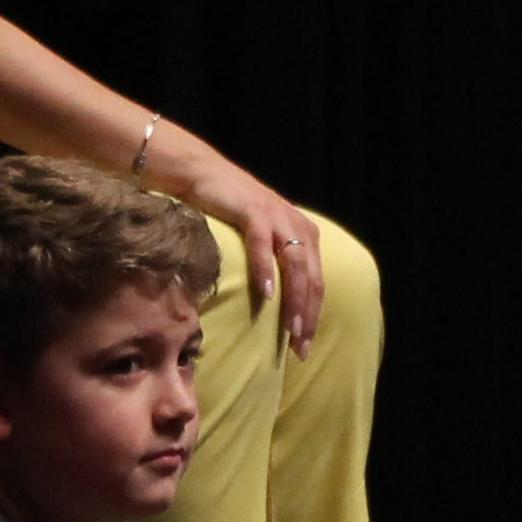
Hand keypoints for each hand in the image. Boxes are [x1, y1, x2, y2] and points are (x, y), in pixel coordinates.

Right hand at [183, 159, 326, 357]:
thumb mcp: (264, 236)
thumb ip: (276, 261)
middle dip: (307, 316)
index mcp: (305, 235)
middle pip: (311, 278)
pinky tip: (267, 294)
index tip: (304, 346)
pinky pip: (262, 245)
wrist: (203, 173)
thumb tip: (278, 304)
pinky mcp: (253, 211)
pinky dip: (266, 270)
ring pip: (295, 265)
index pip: (317, 283)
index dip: (314, 316)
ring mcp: (277, 217)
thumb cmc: (231, 210)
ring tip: (290, 329)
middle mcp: (297, 226)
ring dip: (294, 300)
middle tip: (300, 348)